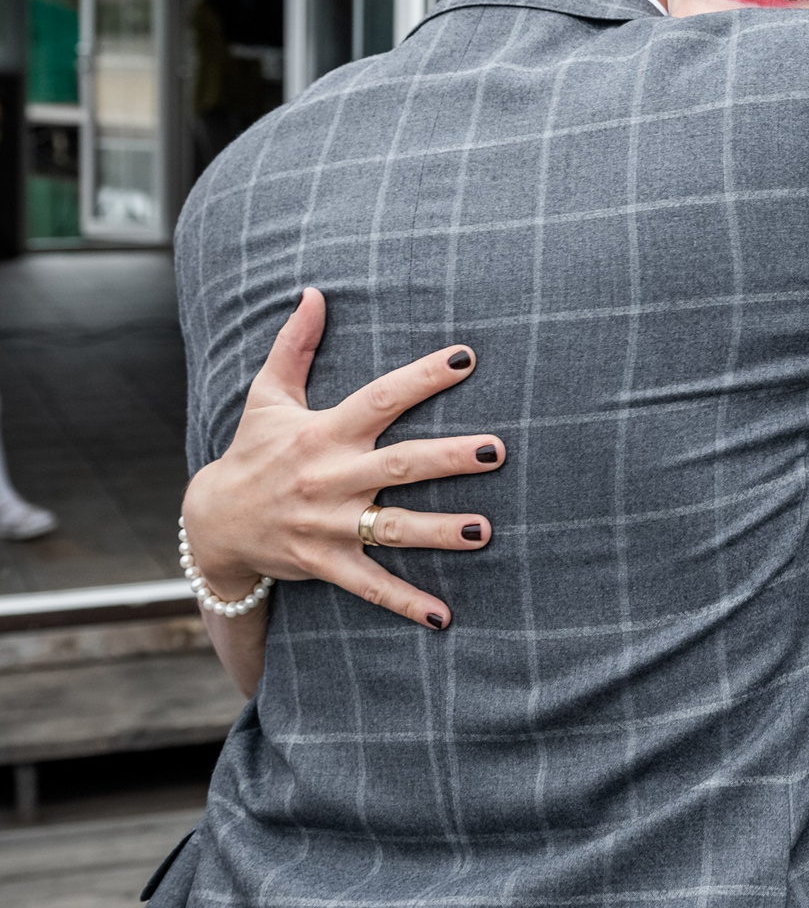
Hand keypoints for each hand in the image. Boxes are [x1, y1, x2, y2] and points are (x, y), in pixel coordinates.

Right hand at [182, 288, 505, 630]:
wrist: (212, 523)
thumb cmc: (253, 452)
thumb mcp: (267, 397)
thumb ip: (295, 345)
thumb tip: (313, 292)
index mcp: (323, 433)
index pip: (380, 398)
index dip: (422, 377)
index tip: (466, 358)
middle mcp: (330, 478)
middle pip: (399, 464)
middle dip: (448, 457)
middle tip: (498, 449)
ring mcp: (328, 525)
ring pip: (392, 528)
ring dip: (440, 532)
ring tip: (486, 530)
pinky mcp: (324, 564)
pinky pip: (370, 585)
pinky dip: (405, 602)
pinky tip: (446, 615)